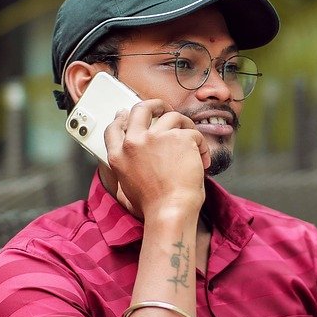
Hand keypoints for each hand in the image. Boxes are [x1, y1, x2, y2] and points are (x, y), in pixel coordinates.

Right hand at [105, 99, 209, 217]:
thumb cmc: (152, 207)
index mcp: (118, 155)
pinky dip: (201, 145)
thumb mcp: (125, 190)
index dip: (122, 118)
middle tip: (164, 109)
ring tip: (193, 143)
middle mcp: (134, 142)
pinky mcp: (179, 138)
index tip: (126, 114)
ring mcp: (156, 137)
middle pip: (141, 109)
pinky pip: (194, 133)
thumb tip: (124, 171)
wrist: (170, 212)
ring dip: (186, 126)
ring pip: (173, 116)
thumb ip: (122, 174)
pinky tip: (202, 159)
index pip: (114, 127)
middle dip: (154, 105)